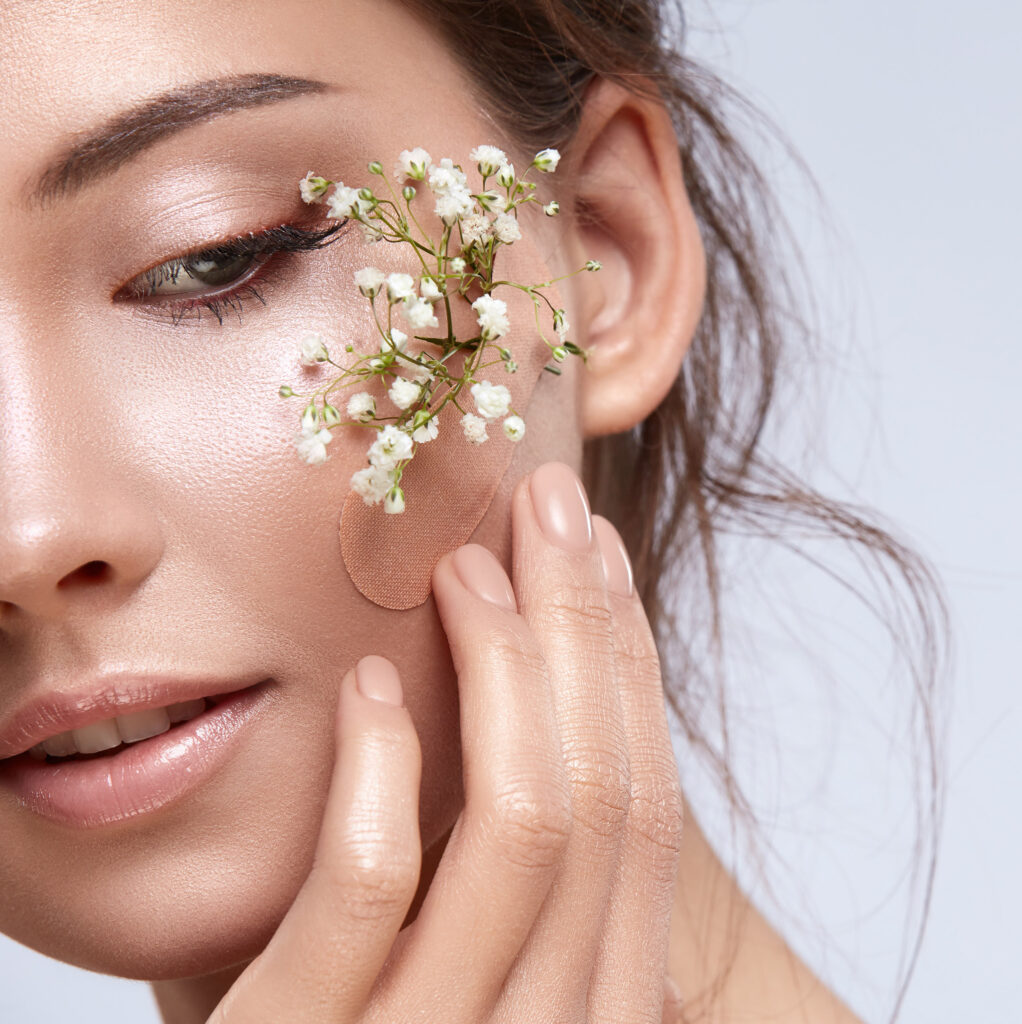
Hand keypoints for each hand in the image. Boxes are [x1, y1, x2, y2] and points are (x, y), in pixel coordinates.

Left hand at [208, 461, 685, 1023]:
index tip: (600, 552)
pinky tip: (364, 684)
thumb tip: (571, 755)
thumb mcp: (473, 984)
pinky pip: (372, 893)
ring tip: (466, 567)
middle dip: (585, 629)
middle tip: (549, 503)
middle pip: (601, 796)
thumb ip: (528, 905)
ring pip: (522, 831)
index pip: (642, 811)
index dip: (629, 667)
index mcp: (595, 1005)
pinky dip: (383, 770)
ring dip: (506, 672)